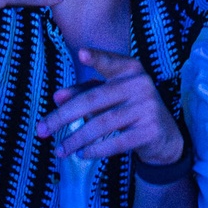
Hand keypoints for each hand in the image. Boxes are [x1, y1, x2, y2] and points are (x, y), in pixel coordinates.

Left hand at [45, 43, 187, 163]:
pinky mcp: (150, 130)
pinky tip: (82, 154)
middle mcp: (140, 84)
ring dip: (76, 139)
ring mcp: (147, 107)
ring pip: (102, 123)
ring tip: (60, 149)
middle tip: (42, 129)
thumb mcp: (110, 96)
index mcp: (130, 69)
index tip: (81, 54)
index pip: (110, 62)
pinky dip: (96, 149)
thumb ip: (84, 92)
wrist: (165, 136)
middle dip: (63, 116)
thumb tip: (57, 97)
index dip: (97, 58)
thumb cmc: (130, 109)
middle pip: (93, 100)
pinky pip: (117, 141)